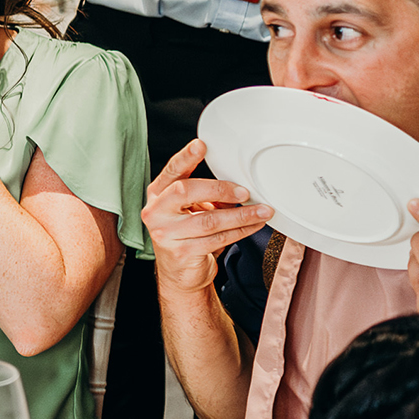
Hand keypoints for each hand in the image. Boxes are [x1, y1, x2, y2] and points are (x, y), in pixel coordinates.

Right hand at [142, 140, 271, 293]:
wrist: (180, 274)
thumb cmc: (188, 235)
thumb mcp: (192, 210)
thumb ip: (207, 196)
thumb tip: (239, 188)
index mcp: (158, 195)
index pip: (171, 172)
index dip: (186, 157)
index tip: (201, 145)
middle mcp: (156, 212)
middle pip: (186, 191)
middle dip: (220, 188)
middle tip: (245, 191)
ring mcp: (165, 233)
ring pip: (208, 219)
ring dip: (241, 214)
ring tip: (262, 210)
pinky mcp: (181, 252)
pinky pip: (217, 238)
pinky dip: (241, 231)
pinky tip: (254, 225)